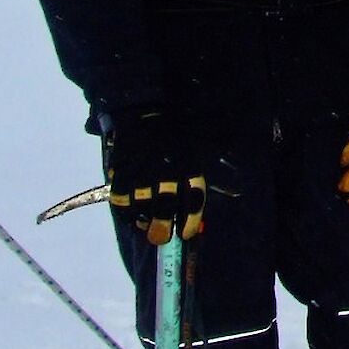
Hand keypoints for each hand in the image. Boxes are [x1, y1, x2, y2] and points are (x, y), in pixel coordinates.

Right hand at [102, 110, 206, 244]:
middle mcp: (166, 171)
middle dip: (162, 228)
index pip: (193, 200)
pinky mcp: (121, 171)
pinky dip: (124, 211)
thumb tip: (228, 195)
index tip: (186, 233)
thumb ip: (206, 173)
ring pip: (142, 206)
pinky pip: (120, 199)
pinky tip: (129, 213)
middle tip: (160, 237)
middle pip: (166, 208)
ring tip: (145, 225)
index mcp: (188, 166)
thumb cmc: (176, 134)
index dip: (190, 221)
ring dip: (143, 220)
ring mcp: (142, 172)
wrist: (144, 111)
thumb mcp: (198, 147)